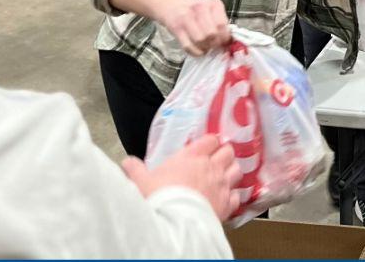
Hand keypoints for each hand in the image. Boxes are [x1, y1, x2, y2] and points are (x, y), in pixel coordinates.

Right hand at [122, 135, 242, 220]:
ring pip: (237, 171)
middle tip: (219, 158)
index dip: (211, 142)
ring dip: (232, 171)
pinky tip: (227, 198)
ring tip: (226, 175)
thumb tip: (127, 162)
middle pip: (228, 152)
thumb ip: (135, 169)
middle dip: (225, 153)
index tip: (209, 145)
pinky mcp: (228, 204)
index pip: (210, 140)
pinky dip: (234, 195)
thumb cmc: (158, 198)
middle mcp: (211, 168)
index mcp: (192, 157)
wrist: (173, 223)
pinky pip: (237, 196)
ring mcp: (222, 185)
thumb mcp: (141, 181)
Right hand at [154, 0, 230, 55]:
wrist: (170, 1)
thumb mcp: (210, 8)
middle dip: (215, 44)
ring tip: (206, 47)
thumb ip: (220, 21)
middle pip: (212, 34)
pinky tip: (198, 50)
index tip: (225, 43)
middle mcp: (200, 8)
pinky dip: (195, 52)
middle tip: (215, 46)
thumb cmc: (193, 7)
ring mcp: (186, 18)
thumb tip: (229, 40)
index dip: (225, 38)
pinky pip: (188, 45)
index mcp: (213, 3)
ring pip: (200, 40)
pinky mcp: (176, 28)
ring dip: (205, 48)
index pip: (222, 25)